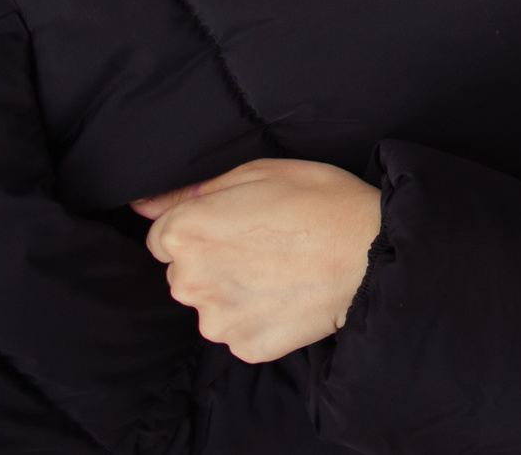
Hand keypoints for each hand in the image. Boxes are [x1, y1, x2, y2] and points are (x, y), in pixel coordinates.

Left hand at [134, 159, 382, 362]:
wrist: (376, 255)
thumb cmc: (323, 202)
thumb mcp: (261, 173)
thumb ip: (195, 191)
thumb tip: (143, 205)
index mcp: (187, 232)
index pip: (164, 235)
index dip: (202, 225)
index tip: (239, 223)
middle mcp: (190, 281)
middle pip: (184, 272)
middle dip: (214, 259)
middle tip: (267, 244)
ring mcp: (217, 320)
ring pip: (211, 304)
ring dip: (234, 291)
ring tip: (282, 271)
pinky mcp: (245, 347)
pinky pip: (240, 331)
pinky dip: (258, 317)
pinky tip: (289, 296)